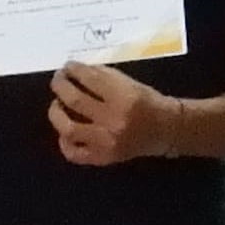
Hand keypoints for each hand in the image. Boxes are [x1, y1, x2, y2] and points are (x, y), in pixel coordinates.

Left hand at [45, 60, 174, 166]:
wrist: (167, 130)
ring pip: (68, 128)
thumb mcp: (130, 83)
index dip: (73, 69)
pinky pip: (74, 154)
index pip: (89, 79)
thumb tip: (76, 71)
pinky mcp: (104, 158)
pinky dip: (64, 143)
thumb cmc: (149, 102)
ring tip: (58, 105)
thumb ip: (103, 77)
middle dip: (61, 86)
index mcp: (125, 98)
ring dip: (56, 113)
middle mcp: (114, 121)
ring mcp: (107, 142)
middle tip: (58, 81)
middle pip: (74, 101)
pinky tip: (66, 133)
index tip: (68, 66)